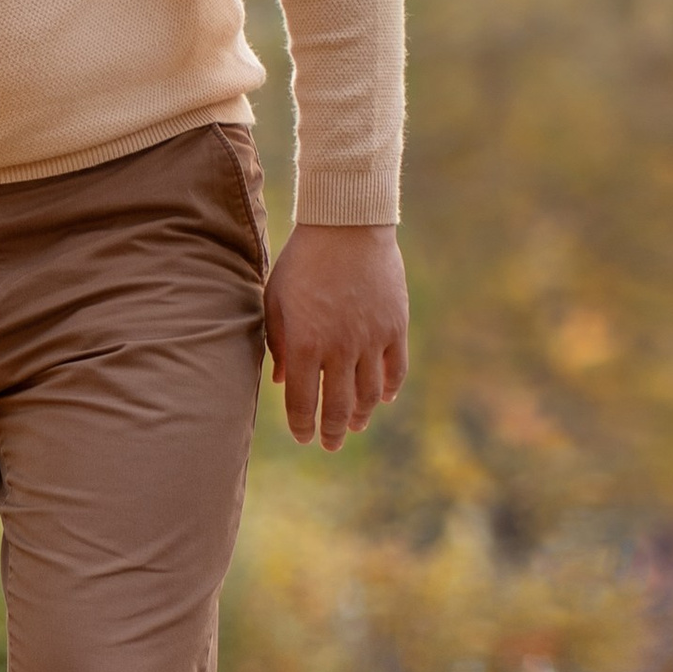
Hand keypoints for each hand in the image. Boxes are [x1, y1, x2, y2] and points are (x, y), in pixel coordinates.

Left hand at [263, 223, 409, 449]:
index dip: (303, 426)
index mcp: (305, 344)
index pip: (304, 402)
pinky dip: (390, 389)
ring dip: (363, 416)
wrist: (347, 226)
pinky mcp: (396, 327)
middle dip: (333, 432)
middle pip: (340, 407)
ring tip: (356, 425)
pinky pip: (395, 369)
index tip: (303, 437)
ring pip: (371, 394)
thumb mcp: (276, 300)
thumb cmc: (302, 262)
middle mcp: (340, 348)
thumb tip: (283, 381)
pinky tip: (383, 398)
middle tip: (330, 444)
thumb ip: (278, 344)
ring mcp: (371, 339)